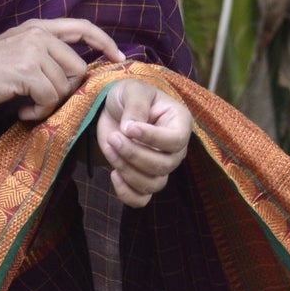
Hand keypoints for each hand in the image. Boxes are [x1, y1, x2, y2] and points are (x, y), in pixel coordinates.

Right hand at [0, 18, 124, 121]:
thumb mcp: (17, 50)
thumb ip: (44, 53)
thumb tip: (77, 71)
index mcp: (38, 28)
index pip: (82, 28)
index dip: (104, 42)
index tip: (117, 57)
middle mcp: (38, 35)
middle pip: (78, 69)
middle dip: (66, 92)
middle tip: (42, 100)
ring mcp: (32, 51)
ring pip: (63, 88)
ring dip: (48, 105)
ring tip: (26, 106)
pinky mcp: (25, 71)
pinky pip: (49, 99)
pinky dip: (38, 112)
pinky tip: (21, 111)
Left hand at [95, 78, 191, 206]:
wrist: (114, 110)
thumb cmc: (129, 96)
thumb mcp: (132, 90)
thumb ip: (135, 106)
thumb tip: (130, 130)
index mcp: (179, 123)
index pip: (176, 140)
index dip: (153, 139)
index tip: (129, 128)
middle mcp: (175, 149)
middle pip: (164, 166)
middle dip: (135, 155)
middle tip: (114, 138)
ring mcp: (160, 167)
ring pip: (153, 184)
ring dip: (127, 171)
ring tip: (110, 147)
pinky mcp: (143, 179)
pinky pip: (141, 199)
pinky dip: (127, 194)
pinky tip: (113, 174)